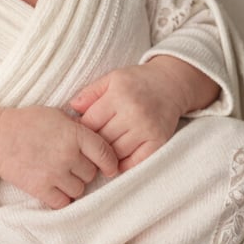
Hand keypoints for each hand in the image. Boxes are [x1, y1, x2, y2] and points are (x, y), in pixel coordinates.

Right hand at [0, 105, 117, 208]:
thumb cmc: (26, 123)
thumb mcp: (55, 115)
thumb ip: (77, 127)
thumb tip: (97, 139)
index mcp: (74, 134)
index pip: (105, 153)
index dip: (110, 162)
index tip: (109, 168)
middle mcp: (67, 154)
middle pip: (91, 174)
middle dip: (84, 171)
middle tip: (70, 165)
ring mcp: (54, 173)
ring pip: (79, 190)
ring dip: (73, 185)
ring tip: (59, 175)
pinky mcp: (41, 189)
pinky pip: (63, 202)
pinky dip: (60, 198)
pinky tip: (53, 188)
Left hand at [70, 60, 199, 171]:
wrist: (171, 84)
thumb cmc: (137, 82)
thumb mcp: (112, 79)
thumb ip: (90, 92)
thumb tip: (72, 108)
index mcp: (119, 95)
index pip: (90, 122)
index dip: (81, 129)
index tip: (79, 132)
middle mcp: (134, 113)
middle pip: (102, 139)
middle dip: (92, 143)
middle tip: (88, 144)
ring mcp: (147, 129)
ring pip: (116, 153)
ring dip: (106, 155)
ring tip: (101, 151)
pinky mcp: (159, 142)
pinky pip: (135, 162)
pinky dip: (123, 165)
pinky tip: (117, 159)